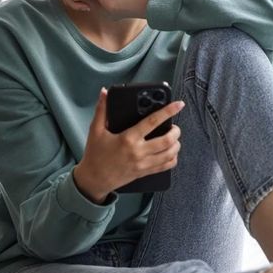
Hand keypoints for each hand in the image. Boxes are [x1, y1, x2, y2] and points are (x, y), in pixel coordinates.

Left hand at [60, 0, 152, 20]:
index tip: (88, 9)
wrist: (123, 5)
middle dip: (71, 3)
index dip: (74, 3)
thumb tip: (65, 1)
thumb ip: (81, 1)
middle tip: (85, 8)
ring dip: (72, 2)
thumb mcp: (92, 5)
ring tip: (85, 5)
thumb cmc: (114, 10)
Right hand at [73, 87, 184, 202]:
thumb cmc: (95, 155)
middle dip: (176, 131)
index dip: (168, 111)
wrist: (94, 179)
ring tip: (174, 138)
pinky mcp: (145, 172)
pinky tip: (171, 152)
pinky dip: (173, 158)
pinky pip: (166, 166)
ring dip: (176, 144)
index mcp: (128, 138)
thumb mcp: (95, 130)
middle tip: (175, 126)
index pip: (152, 121)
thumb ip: (101, 110)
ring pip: (170, 154)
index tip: (178, 104)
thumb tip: (104, 92)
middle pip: (167, 140)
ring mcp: (143, 164)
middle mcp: (138, 152)